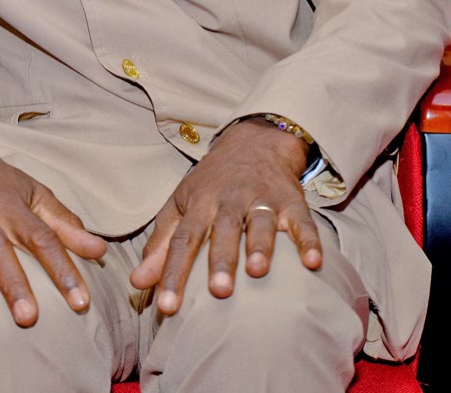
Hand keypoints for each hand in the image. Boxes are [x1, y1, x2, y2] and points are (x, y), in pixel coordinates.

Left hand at [129, 118, 318, 315]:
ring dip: (260, 246)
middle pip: (222, 231)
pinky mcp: (292, 202)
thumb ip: (161, 245)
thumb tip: (137, 282)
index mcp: (199, 204)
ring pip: (260, 223)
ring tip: (257, 271)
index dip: (172, 273)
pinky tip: (313, 263)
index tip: (166, 306)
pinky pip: (302, 222)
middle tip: (217, 292)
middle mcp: (229, 201)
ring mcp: (262, 200)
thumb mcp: (180, 206)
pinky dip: (309, 241)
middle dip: (220, 261)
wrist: (253, 143)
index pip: (183, 240)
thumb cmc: (210, 185)